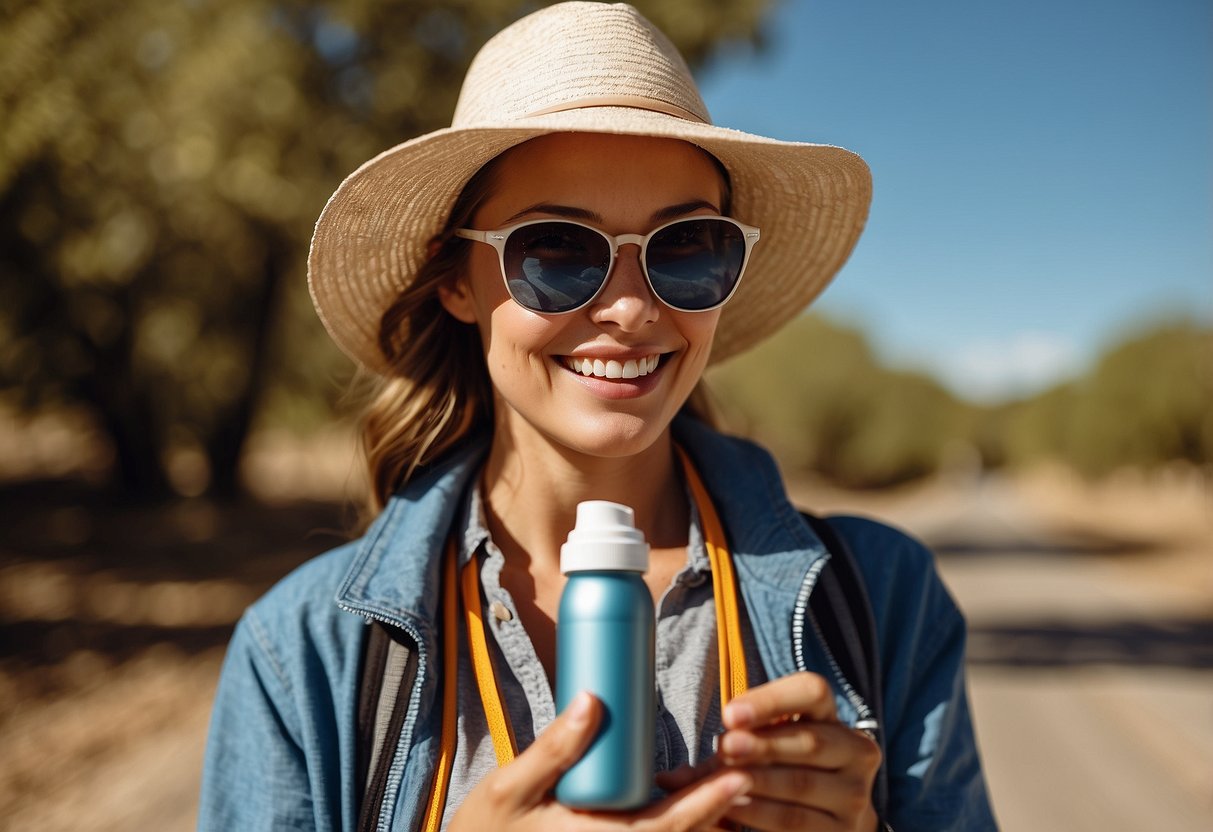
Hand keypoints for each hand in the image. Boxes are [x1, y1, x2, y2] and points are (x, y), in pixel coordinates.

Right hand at [449, 691, 753, 831]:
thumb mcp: (507, 787)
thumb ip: (552, 748)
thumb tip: (594, 700)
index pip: (665, 830)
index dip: (706, 806)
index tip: (737, 778)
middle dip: (714, 811)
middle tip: (743, 771)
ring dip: (698, 821)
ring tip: (725, 783)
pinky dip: (669, 827)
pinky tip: (687, 806)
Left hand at [713, 672, 881, 830]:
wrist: (828, 814)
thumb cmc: (784, 764)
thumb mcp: (774, 739)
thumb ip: (750, 732)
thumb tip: (710, 740)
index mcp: (834, 716)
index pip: (812, 692)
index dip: (771, 700)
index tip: (730, 714)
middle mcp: (856, 751)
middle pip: (810, 741)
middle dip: (762, 744)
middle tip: (724, 748)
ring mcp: (855, 794)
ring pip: (801, 783)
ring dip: (756, 780)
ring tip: (722, 780)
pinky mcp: (843, 830)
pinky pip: (795, 820)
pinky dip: (759, 812)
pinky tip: (733, 806)